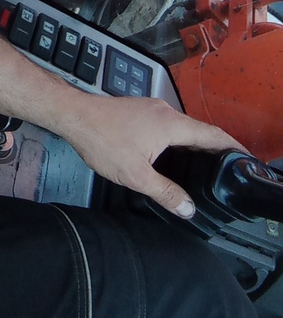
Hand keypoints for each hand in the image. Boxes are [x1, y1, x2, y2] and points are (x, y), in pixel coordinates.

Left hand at [57, 94, 246, 217]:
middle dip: (216, 150)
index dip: (232, 148)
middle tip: (228, 171)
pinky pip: (168, 126)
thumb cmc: (102, 140)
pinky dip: (178, 141)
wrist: (72, 115)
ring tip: (205, 167)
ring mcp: (151, 109)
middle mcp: (165, 112)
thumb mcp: (136, 175)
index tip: (246, 160)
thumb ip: (165, 192)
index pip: (213, 135)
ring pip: (182, 128)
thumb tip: (188, 208)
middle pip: (200, 131)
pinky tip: (174, 156)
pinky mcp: (139, 111)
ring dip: (195, 145)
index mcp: (171, 124)